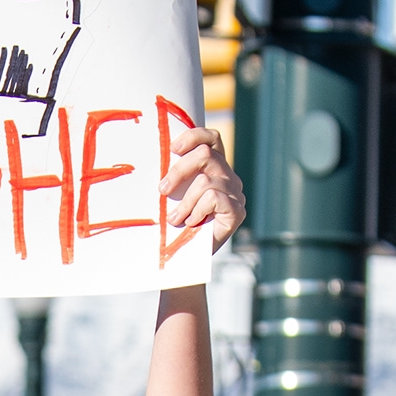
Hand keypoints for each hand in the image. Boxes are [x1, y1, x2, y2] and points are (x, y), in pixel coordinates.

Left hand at [163, 123, 245, 250]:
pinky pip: (213, 198)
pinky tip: (192, 222)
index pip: (212, 139)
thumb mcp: (176, 194)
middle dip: (179, 171)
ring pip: (206, 181)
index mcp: (216, 168)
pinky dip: (197, 210)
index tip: (173, 148)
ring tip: (175, 218)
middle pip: (206, 155)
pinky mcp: (237, 211)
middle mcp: (229, 178)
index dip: (194, 136)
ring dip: (184, 201)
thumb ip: (176, 175)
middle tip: (163, 190)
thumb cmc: (180, 224)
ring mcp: (236, 194)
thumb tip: (158, 157)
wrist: (189, 259)